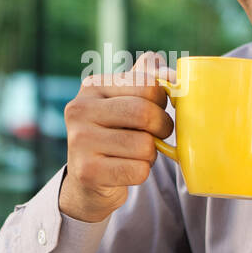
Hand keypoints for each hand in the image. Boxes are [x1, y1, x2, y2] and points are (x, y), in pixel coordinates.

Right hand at [59, 51, 175, 222]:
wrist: (90, 177)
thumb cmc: (116, 132)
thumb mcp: (127, 100)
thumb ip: (148, 78)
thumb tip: (172, 74)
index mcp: (92, 86)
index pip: (146, 84)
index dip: (163, 100)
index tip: (159, 110)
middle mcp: (80, 110)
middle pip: (145, 113)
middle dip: (163, 127)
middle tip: (160, 134)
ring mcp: (79, 141)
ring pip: (144, 145)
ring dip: (152, 154)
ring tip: (138, 153)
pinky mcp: (86, 172)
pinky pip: (138, 171)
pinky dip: (142, 172)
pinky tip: (128, 169)